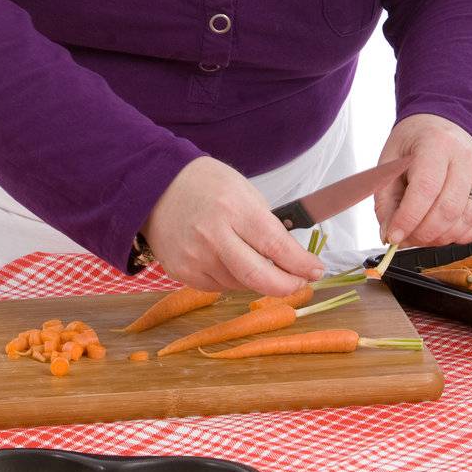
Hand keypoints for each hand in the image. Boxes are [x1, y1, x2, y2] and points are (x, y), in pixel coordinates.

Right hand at [140, 156, 324, 296]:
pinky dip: (232, 278)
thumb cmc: (206, 184)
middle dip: (287, 286)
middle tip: (299, 283)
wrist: (155, 186)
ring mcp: (195, 258)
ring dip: (257, 278)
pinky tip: (227, 258)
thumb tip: (292, 258)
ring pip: (241, 285)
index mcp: (234, 209)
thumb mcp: (244, 191)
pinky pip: (219, 286)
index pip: (276, 246)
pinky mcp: (182, 273)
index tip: (316, 270)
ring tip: (253, 257)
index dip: (301, 264)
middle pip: (259, 278)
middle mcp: (213, 237)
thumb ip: (267, 225)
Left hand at [373, 113, 471, 248]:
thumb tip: (389, 233)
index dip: (408, 217)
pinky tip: (441, 231)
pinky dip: (459, 237)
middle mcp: (465, 160)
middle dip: (423, 233)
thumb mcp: (391, 159)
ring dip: (440, 238)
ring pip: (466, 220)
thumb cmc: (416, 142)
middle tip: (404, 238)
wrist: (447, 126)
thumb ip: (386, 197)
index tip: (393, 235)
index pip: (426, 187)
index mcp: (437, 144)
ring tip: (420, 235)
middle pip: (448, 209)